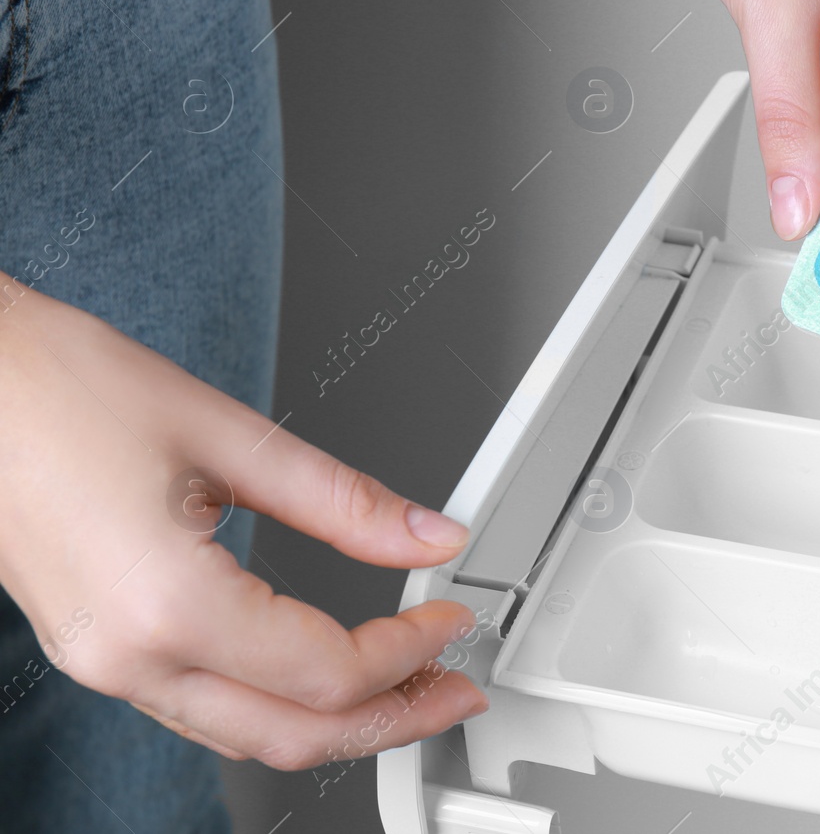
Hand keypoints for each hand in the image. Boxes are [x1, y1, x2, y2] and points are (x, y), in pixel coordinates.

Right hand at [0, 283, 486, 768]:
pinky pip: (202, 709)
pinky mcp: (97, 648)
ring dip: (337, 721)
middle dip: (390, 719)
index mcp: (166, 606)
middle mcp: (128, 657)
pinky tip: (318, 670)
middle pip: (292, 734)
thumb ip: (344, 500)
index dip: (410, 650)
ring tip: (406, 683)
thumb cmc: (58, 389)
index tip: (452, 615)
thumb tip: (429, 534)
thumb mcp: (228, 435)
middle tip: (457, 688)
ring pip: (244, 735)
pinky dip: (276, 703)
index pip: (327, 671)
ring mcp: (104, 663)